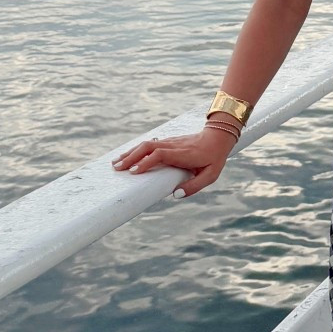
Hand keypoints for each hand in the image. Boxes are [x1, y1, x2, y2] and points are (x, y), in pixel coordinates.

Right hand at [112, 121, 237, 196]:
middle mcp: (173, 146)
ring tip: (115, 163)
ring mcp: (169, 142)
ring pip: (146, 144)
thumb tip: (175, 195)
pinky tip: (127, 156)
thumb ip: (194, 186)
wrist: (217, 136)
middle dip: (131, 157)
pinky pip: (149, 144)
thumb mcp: (211, 175)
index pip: (160, 154)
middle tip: (116, 168)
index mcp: (183, 154)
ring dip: (130, 153)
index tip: (133, 172)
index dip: (146, 162)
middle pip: (148, 147)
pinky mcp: (167, 141)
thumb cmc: (214, 158)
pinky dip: (136, 150)